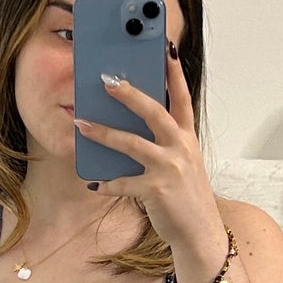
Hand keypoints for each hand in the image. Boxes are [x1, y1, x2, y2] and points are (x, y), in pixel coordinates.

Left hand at [73, 43, 222, 253]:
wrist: (200, 233)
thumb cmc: (187, 197)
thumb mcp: (183, 164)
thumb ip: (165, 143)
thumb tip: (132, 127)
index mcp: (188, 138)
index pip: (182, 98)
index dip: (174, 73)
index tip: (165, 49)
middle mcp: (181, 148)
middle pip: (154, 112)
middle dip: (130, 94)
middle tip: (107, 81)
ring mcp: (169, 168)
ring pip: (132, 143)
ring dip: (103, 133)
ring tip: (82, 124)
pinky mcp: (157, 190)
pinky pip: (124, 183)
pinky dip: (107, 184)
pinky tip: (94, 184)